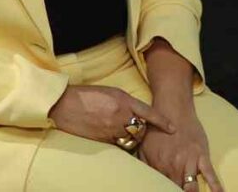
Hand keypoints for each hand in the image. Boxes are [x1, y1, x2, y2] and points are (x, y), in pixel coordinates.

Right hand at [49, 85, 174, 144]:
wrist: (65, 105)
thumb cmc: (86, 95)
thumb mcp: (109, 92)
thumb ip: (124, 101)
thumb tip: (134, 110)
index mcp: (123, 100)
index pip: (148, 112)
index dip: (162, 121)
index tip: (172, 128)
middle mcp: (120, 115)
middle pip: (141, 129)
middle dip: (141, 130)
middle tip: (137, 128)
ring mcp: (112, 129)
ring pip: (131, 139)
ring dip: (131, 138)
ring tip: (124, 132)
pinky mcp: (103, 139)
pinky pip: (118, 144)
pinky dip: (119, 142)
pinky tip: (113, 136)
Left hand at [139, 109, 222, 191]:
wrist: (173, 109)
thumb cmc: (158, 128)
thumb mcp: (144, 147)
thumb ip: (144, 165)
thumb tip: (143, 179)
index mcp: (159, 165)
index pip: (161, 187)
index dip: (164, 190)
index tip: (165, 191)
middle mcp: (174, 166)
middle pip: (177, 189)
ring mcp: (189, 161)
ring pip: (191, 187)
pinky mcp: (202, 155)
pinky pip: (210, 174)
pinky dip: (215, 186)